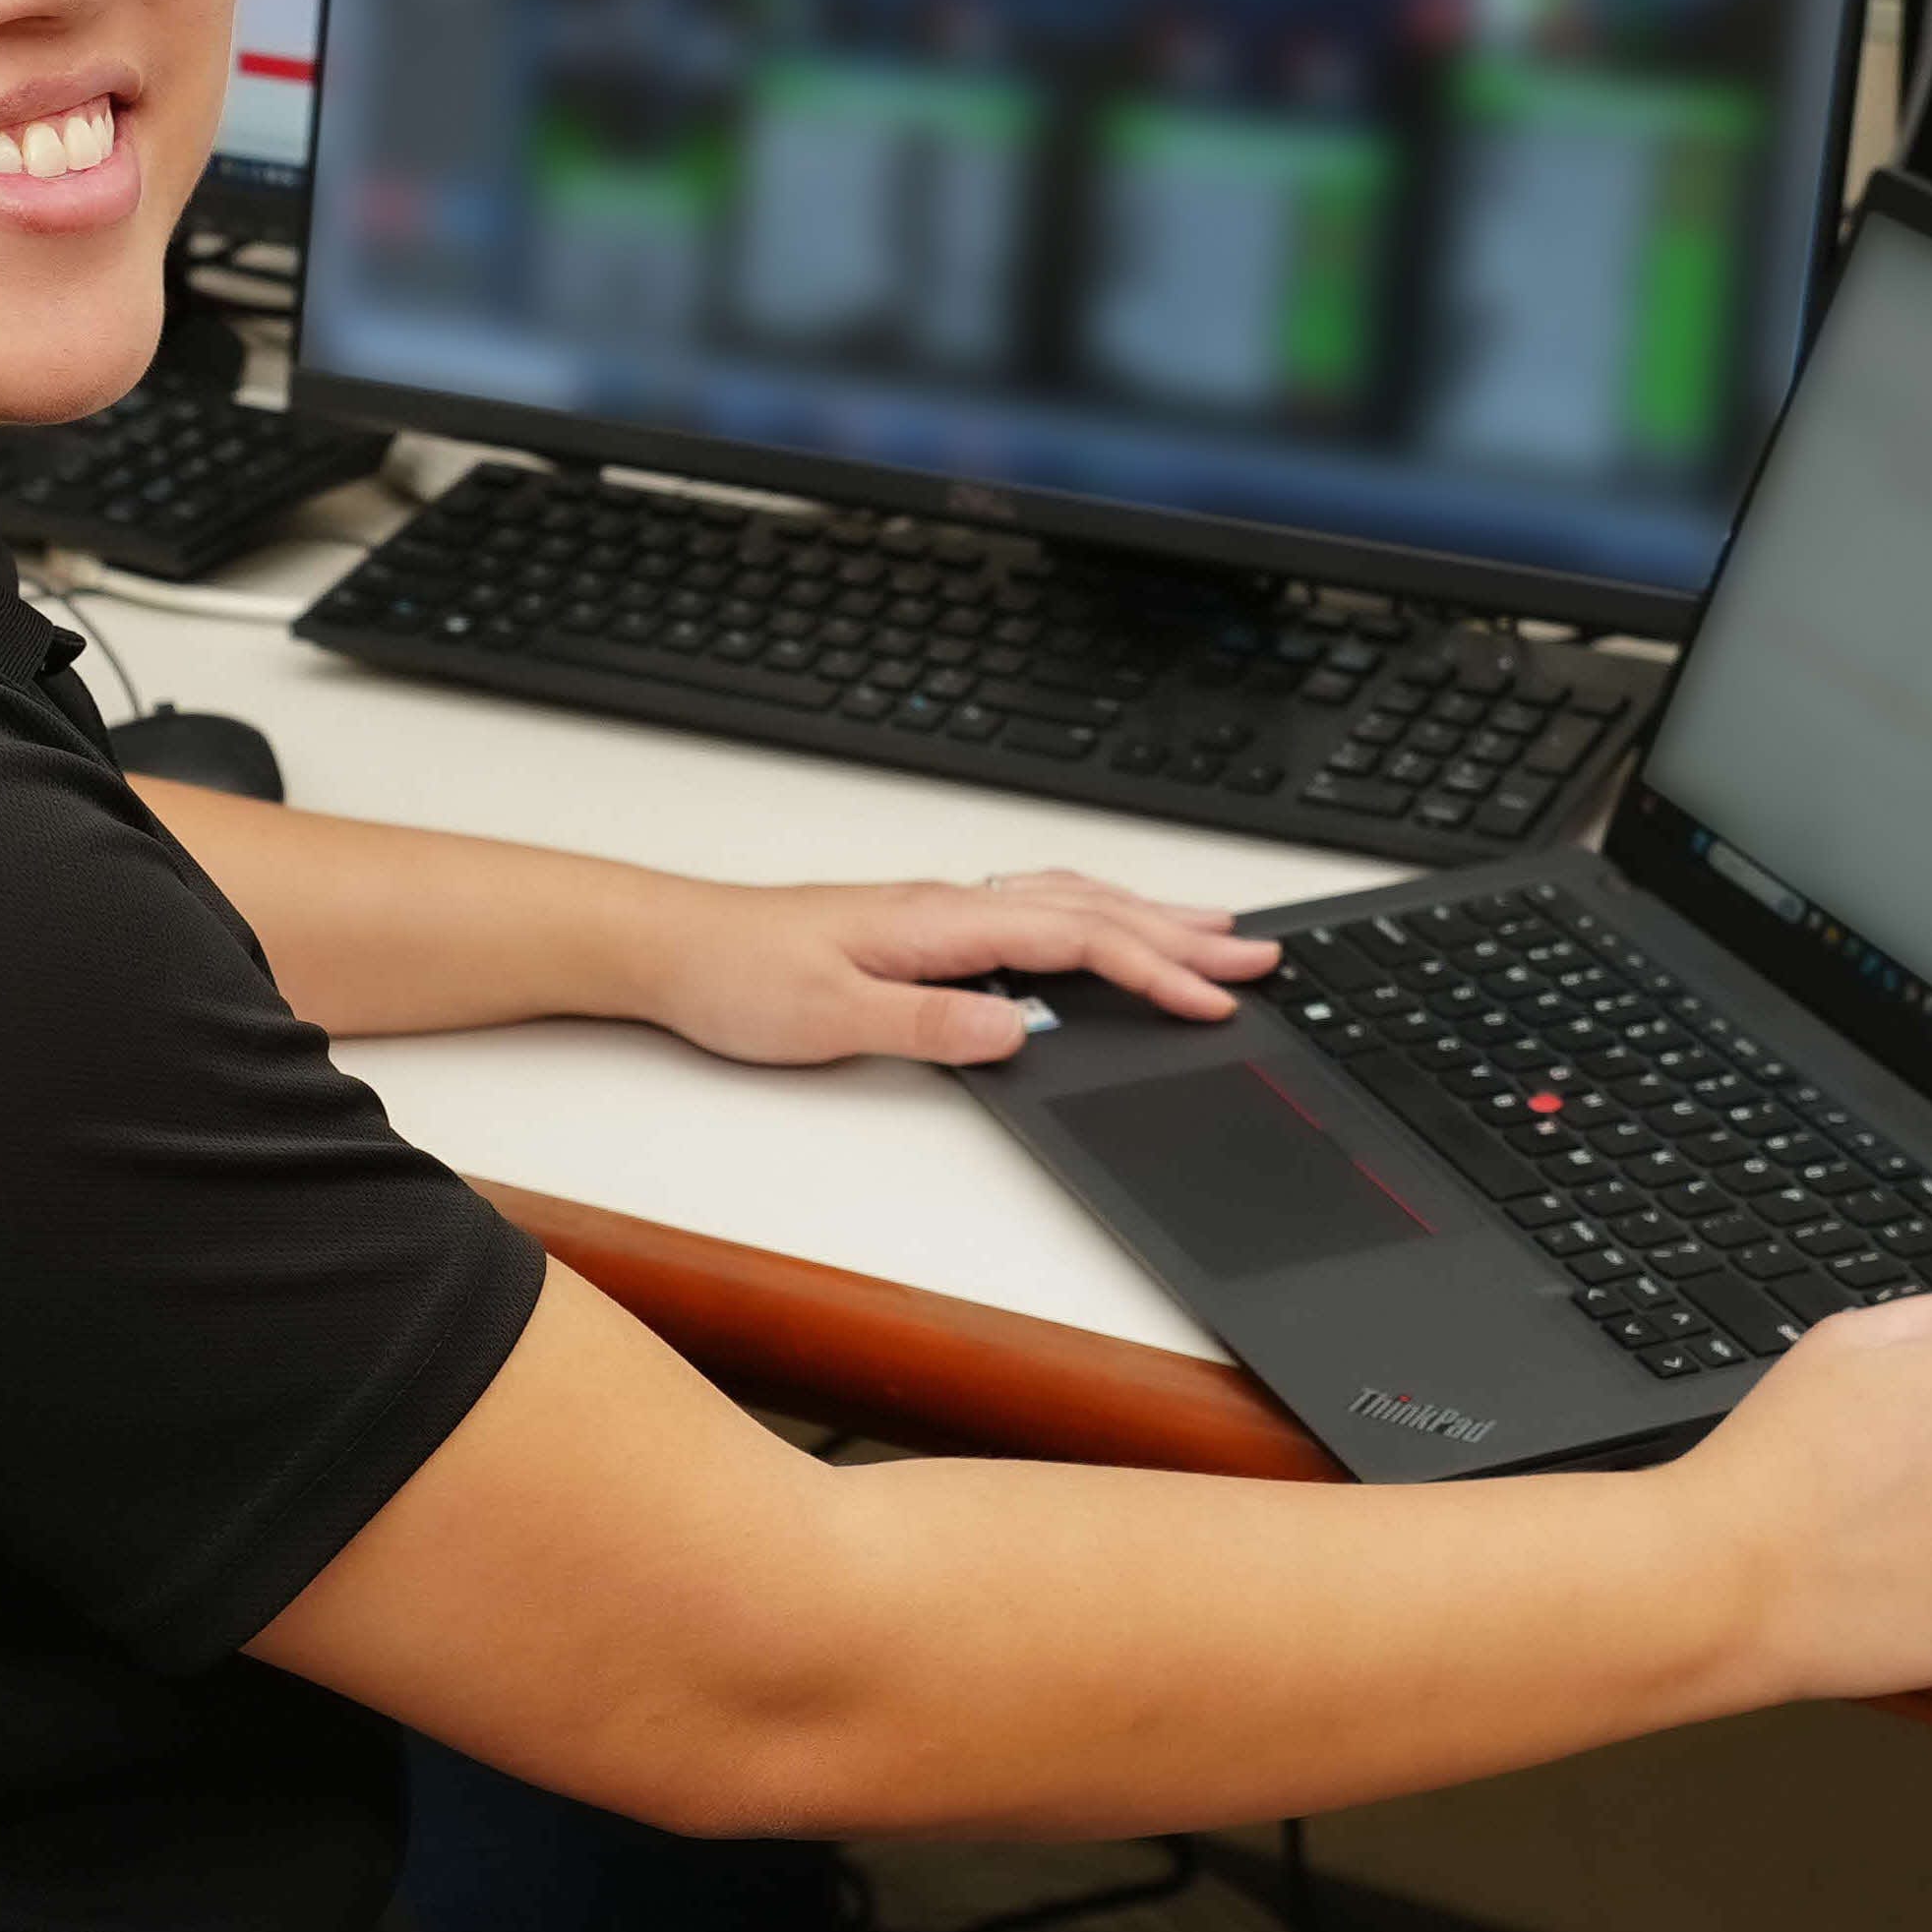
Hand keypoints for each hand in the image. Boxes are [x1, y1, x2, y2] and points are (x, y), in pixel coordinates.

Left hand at [625, 869, 1278, 1067]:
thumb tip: (1017, 1030)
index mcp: (941, 921)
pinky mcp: (922, 926)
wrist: (670, 945)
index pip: (1075, 938)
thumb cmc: (737, 977)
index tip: (1216, 998)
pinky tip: (1105, 925)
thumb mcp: (830, 1016)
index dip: (1154, 968)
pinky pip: (1035, 908)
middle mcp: (949, 905)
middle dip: (1181, 932)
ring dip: (1147, 915)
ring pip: (1068, 901)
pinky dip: (1094, 914)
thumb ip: (928, 1024)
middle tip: (1261, 954)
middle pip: (1090, 909)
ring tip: (1214, 930)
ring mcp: (939, 911)